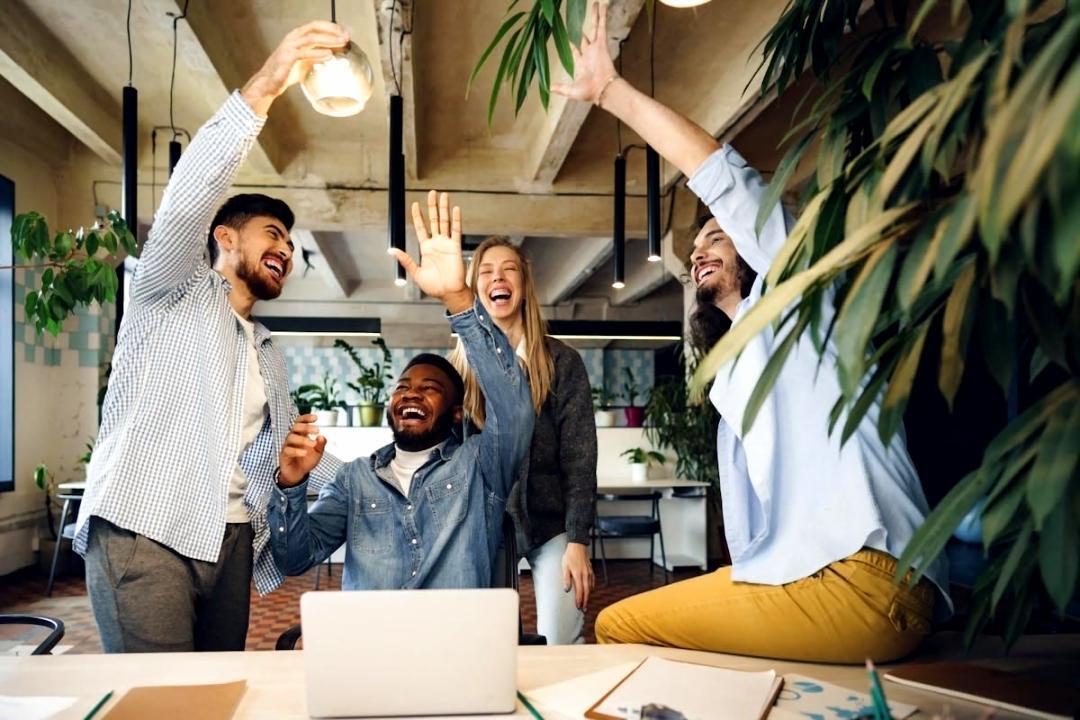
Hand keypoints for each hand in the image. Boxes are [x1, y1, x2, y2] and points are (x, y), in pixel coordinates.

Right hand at [241, 21, 349, 115]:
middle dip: (332, 30)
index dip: (331, 27)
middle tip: (346, 36)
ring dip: (328, 40)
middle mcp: (293, 38)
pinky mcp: (288, 59)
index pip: (316, 25)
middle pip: (314, 27)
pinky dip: (318, 54)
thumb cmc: (287, 71)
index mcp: (297, 36)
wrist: (270, 82)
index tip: (345, 32)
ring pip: (311, 38)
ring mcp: (289, 47)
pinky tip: (328, 55)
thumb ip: (317, 55)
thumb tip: (334, 54)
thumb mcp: (305, 60)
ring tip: (341, 43)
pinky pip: (304, 53)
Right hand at [277, 414, 326, 485]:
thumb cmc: (307, 460)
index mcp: (300, 434)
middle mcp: (292, 438)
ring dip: (303, 439)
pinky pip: (288, 450)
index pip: (300, 422)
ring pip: (291, 437)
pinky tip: (304, 453)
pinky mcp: (284, 455)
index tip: (316, 418)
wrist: (298, 474)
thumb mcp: (317, 453)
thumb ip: (321, 445)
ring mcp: (287, 446)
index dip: (306, 418)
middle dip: (306, 427)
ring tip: (313, 444)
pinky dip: (297, 451)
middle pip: (295, 427)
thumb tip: (322, 437)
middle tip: (317, 430)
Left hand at [392, 190, 473, 312]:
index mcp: (426, 248)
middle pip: (434, 220)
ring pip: (445, 222)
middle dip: (432, 206)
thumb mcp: (416, 272)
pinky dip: (456, 220)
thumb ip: (405, 260)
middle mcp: (437, 243)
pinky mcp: (456, 247)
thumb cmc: (434, 286)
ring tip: (443, 195)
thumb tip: (391, 250)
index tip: (415, 204)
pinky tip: (455, 209)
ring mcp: (447, 244)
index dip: (418, 216)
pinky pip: (456, 231)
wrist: (449, 293)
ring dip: (444, 208)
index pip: (421, 228)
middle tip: (432, 193)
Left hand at [551, 2, 616, 104]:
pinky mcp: (602, 43)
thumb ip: (561, 88)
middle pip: (586, 35)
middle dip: (585, 25)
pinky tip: (603, 6)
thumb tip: (549, 88)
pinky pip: (602, 26)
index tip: (569, 36)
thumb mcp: (571, 91)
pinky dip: (603, 16)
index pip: (575, 50)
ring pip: (595, 27)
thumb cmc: (589, 92)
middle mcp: (590, 53)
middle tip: (584, 17)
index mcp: (582, 62)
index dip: (572, 43)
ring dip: (596, 15)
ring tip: (597, 4)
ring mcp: (596, 47)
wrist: (602, 89)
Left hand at [562, 542, 595, 610]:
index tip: (579, 607)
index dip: (580, 600)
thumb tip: (567, 590)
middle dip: (585, 601)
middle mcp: (585, 575)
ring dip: (588, 596)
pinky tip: (589, 590)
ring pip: (590, 587)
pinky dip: (591, 588)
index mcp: (578, 575)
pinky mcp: (591, 570)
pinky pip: (592, 582)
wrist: (578, 545)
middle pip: (587, 591)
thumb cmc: (570, 555)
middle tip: (584, 609)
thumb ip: (566, 578)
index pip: (580, 591)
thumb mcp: (565, 566)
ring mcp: (589, 573)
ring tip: (586, 603)